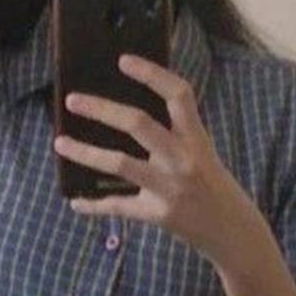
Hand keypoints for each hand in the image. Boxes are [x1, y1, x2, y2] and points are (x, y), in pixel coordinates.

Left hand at [53, 54, 264, 269]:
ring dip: (85, 152)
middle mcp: (183, 160)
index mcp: (197, 140)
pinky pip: (119, 207)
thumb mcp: (203, 155)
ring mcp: (170, 188)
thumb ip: (175, 137)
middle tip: (72, 100)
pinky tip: (76, 201)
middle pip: (138, 124)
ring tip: (60, 143)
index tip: (123, 60)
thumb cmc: (215, 187)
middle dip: (101, 109)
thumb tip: (127, 117)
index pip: (179, 95)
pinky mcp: (158, 214)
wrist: (234, 234)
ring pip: (120, 163)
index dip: (152, 74)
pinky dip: (94, 205)